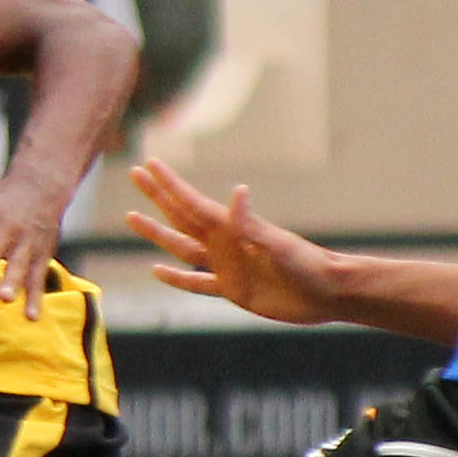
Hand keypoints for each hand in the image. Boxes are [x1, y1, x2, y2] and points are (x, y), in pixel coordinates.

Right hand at [123, 159, 338, 324]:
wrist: (326, 292)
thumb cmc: (306, 264)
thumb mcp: (277, 244)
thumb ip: (251, 224)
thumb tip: (236, 191)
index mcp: (232, 228)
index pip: (191, 203)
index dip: (168, 185)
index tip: (149, 164)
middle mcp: (224, 243)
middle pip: (180, 216)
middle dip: (157, 196)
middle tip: (134, 174)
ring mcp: (226, 265)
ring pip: (181, 246)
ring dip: (158, 233)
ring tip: (132, 218)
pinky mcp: (232, 289)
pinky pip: (196, 283)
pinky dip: (176, 278)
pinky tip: (157, 270)